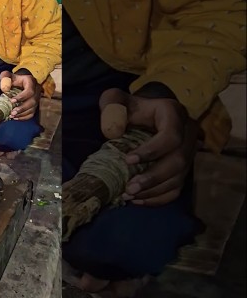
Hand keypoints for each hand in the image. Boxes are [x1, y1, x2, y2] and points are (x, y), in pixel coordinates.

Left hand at [0, 71, 40, 119]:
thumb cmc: (12, 79)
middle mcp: (36, 90)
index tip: (12, 101)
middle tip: (12, 112)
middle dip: (22, 108)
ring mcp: (37, 98)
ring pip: (33, 109)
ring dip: (22, 114)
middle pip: (33, 101)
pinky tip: (16, 118)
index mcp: (31, 81)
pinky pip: (32, 113)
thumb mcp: (7, 75)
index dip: (21, 97)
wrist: (19, 82)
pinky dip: (24, 117)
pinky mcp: (35, 105)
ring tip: (12, 116)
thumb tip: (5, 88)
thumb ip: (4, 78)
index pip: (29, 91)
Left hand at [99, 88, 198, 205]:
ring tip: (129, 196)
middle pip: (179, 161)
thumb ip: (111, 107)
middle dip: (153, 177)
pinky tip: (139, 200)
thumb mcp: (115, 100)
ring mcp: (189, 152)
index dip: (152, 151)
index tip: (128, 160)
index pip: (171, 136)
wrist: (143, 114)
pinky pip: (177, 188)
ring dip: (154, 191)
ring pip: (179, 178)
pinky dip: (159, 198)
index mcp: (173, 113)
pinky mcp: (184, 168)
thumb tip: (113, 131)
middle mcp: (188, 133)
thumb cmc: (128, 107)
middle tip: (129, 188)